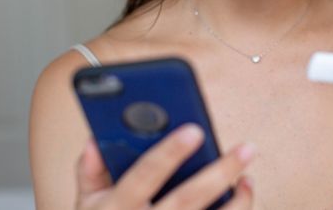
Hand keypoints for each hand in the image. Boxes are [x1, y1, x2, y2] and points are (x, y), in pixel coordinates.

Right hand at [76, 124, 254, 208]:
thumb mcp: (84, 207)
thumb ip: (91, 172)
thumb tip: (97, 139)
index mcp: (117, 209)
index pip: (144, 176)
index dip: (169, 153)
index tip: (195, 130)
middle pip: (188, 199)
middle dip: (220, 172)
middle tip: (247, 148)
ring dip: (238, 201)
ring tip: (249, 177)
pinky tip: (242, 195)